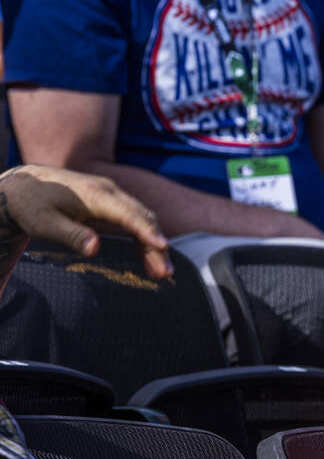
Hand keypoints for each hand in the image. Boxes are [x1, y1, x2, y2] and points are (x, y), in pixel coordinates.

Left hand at [0, 166, 170, 278]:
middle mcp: (109, 191)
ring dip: (154, 244)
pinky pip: (134, 219)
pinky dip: (144, 238)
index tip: (162, 246)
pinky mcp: (111, 202)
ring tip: (161, 272)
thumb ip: (71, 235)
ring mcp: (112, 194)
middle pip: (143, 217)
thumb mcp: (44, 224)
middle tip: (165, 273)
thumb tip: (95, 250)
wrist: (23, 185)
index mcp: (95, 195)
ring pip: (142, 219)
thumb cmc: (31, 205)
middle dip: (157, 244)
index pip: (129, 214)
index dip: (147, 231)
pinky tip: (148, 257)